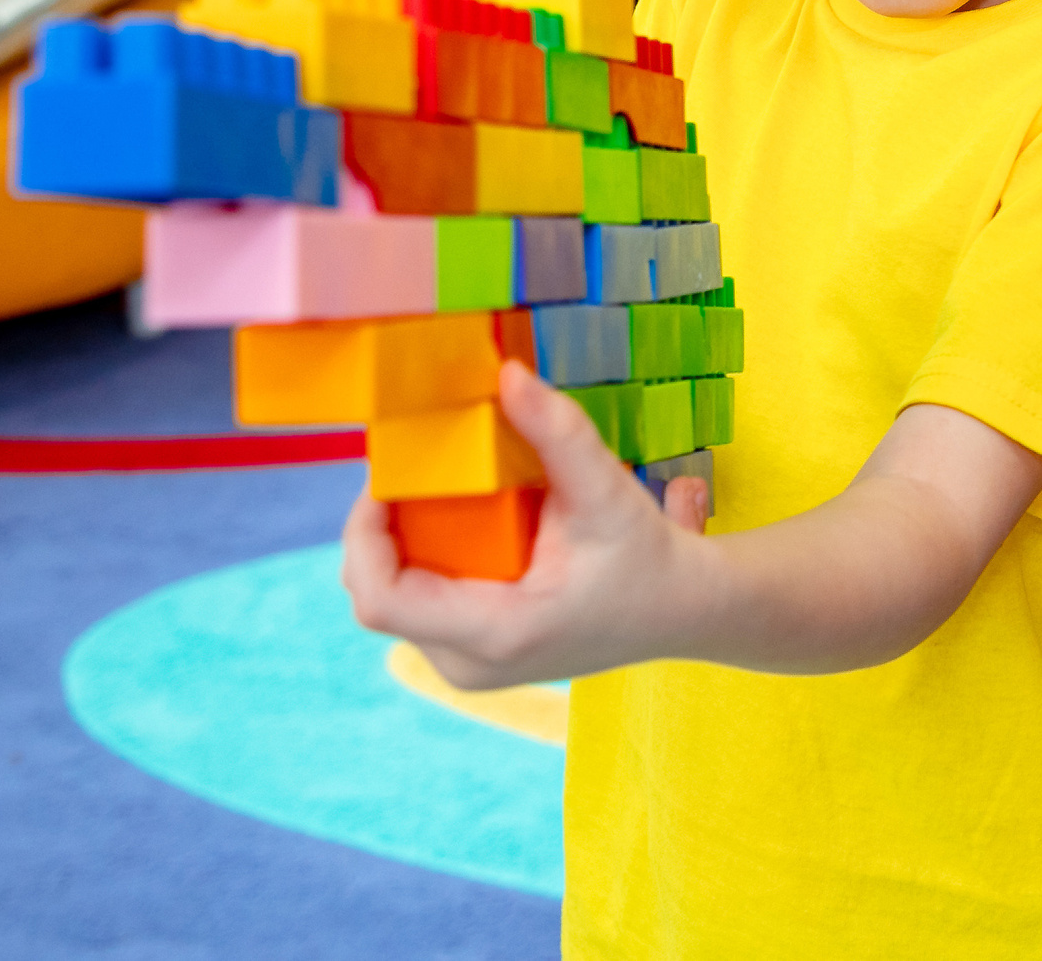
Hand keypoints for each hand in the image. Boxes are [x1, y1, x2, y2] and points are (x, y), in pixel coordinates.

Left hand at [339, 362, 712, 689]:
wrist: (679, 609)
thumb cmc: (646, 556)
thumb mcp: (605, 492)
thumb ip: (557, 432)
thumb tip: (507, 372)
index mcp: (496, 633)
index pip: (380, 599)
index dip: (362, 536)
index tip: (386, 479)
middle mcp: (470, 665)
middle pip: (377, 597)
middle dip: (377, 531)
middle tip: (407, 472)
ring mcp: (469, 669)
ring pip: (393, 603)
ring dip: (395, 545)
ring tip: (429, 492)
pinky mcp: (474, 659)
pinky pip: (416, 610)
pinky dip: (418, 562)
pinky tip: (450, 523)